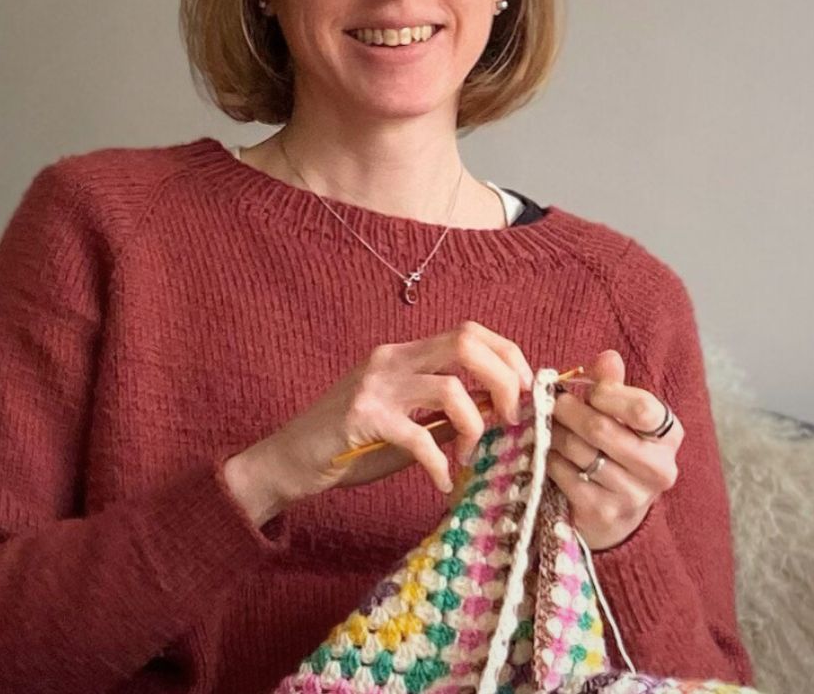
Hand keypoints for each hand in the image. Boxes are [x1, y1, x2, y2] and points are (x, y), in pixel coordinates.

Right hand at [227, 322, 532, 522]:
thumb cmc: (350, 444)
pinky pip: (418, 436)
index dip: (508, 355)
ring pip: (450, 387)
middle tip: (512, 420)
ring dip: (474, 425)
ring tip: (470, 454)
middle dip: (505, 379)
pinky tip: (443, 481)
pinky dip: (439, 463)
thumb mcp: (406, 422)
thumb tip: (502, 412)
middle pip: (467, 343)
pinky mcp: (362, 417)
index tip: (525, 391)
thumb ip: (447, 414)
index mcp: (406, 354)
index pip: (470, 331)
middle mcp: (392, 359)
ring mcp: (375, 385)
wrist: (288, 460)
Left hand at [547, 349, 683, 550]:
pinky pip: (564, 474)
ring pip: (578, 449)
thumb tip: (608, 358)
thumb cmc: (618, 447)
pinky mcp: (603, 513)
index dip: (608, 393)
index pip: (642, 408)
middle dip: (569, 410)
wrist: (617, 509)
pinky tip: (551, 453)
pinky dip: (551, 458)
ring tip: (550, 426)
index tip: (591, 391)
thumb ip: (613, 384)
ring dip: (555, 433)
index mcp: (668, 436)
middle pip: (601, 428)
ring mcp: (632, 495)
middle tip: (554, 403)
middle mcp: (658, 468)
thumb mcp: (621, 413)